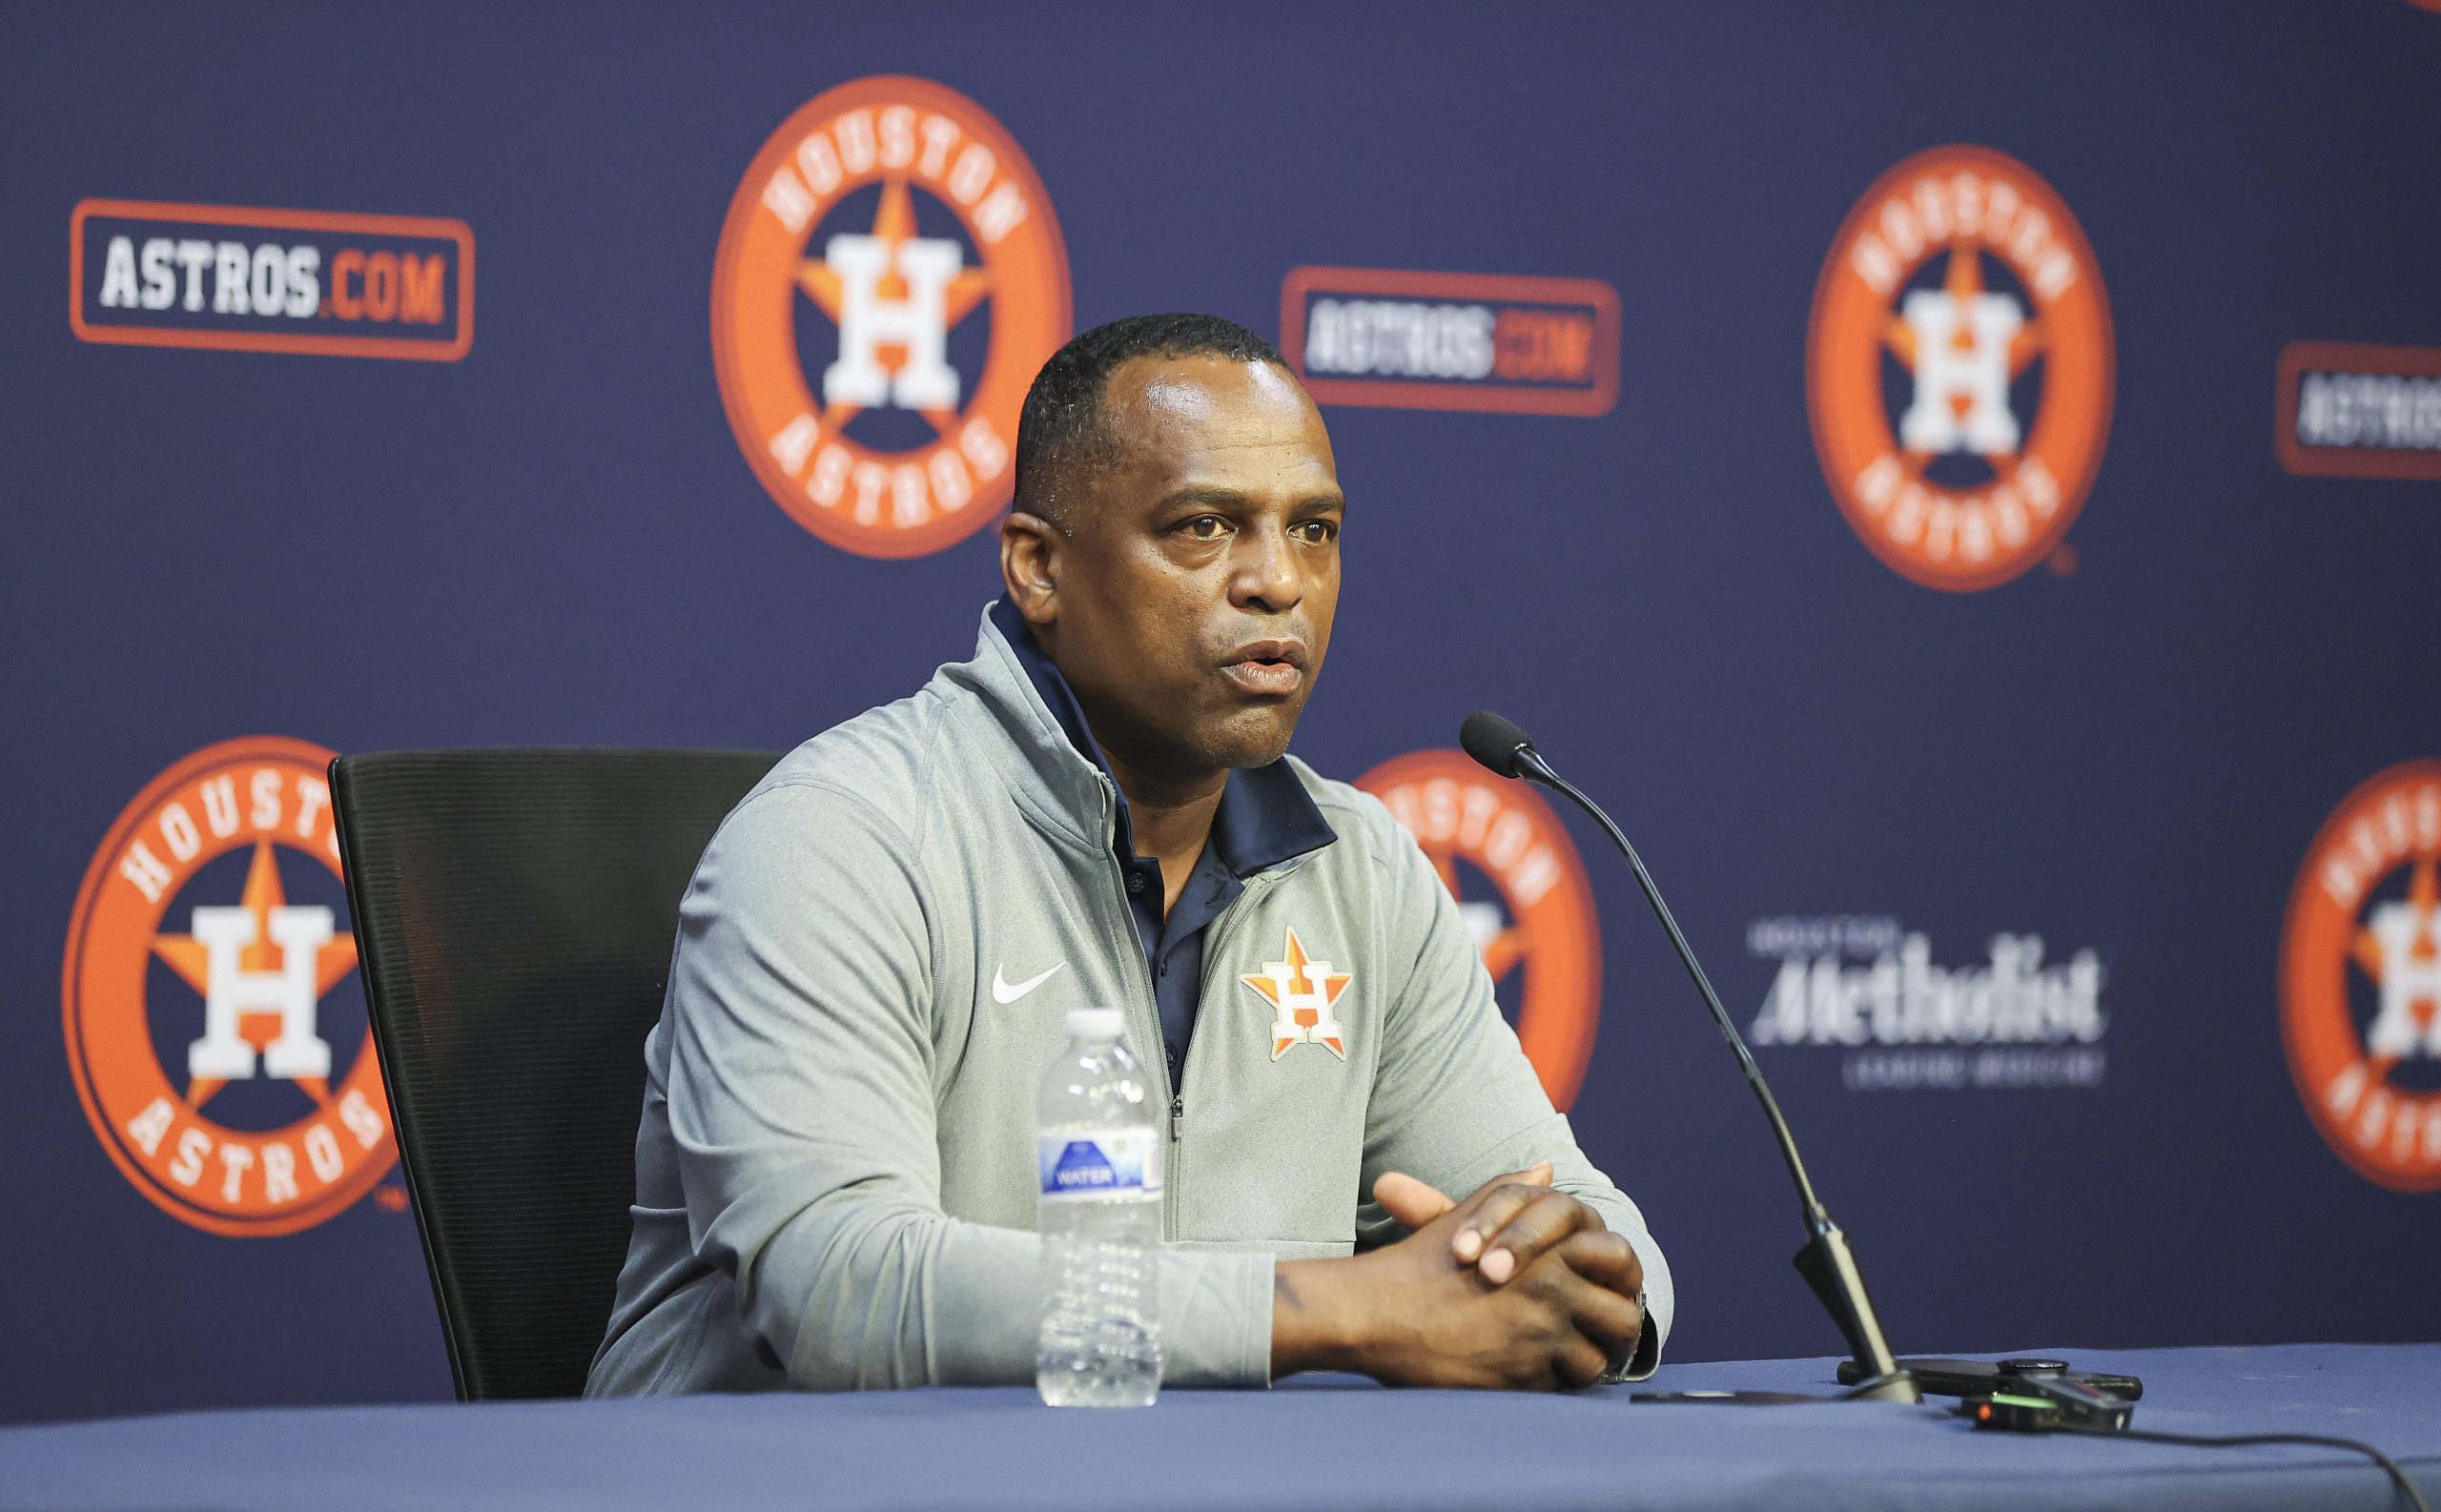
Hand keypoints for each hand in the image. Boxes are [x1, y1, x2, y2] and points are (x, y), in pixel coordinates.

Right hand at [1270, 1167, 1642, 1389]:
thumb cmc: (1419, 1263)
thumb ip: (1515, 1193)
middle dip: (1616, 1326)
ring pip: (1598, 1361)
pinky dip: (1558, 1384)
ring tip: (1571, 1356)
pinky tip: (1540, 1373)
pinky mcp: (1520, 1381)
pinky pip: (1564, 1389)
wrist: (1374, 1314)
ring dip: (1588, 1359)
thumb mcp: (1469, 1216)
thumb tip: (1547, 1168)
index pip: (1620, 1261)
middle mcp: (1551, 1293)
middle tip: (1604, 1331)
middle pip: (1622, 1317)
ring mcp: (1538, 1340)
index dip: (1620, 1277)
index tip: (1607, 1287)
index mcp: (1547, 1251)